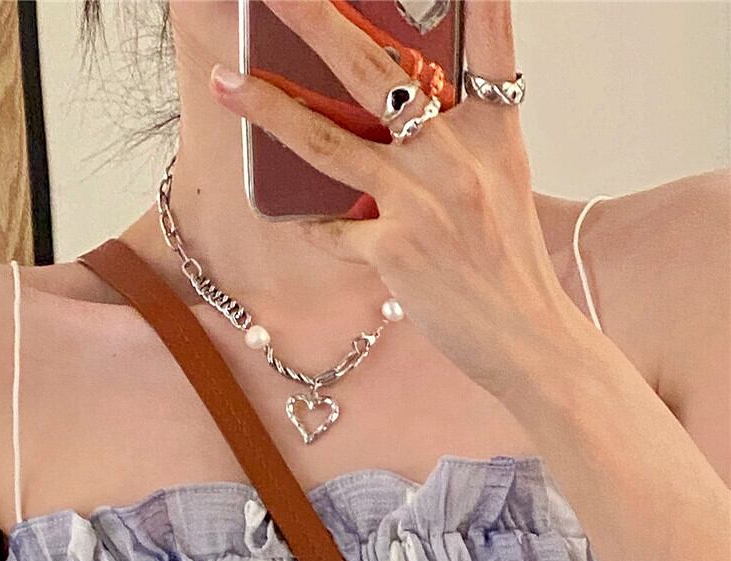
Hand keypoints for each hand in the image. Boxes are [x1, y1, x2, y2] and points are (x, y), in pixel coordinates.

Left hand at [208, 0, 583, 400]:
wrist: (525, 336)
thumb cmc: (509, 263)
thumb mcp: (502, 184)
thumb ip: (458, 140)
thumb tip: (398, 113)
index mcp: (492, 133)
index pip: (488, 42)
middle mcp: (458, 157)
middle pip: (379, 75)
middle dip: (318, 23)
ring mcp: (425, 203)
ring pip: (331, 144)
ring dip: (270, 111)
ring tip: (227, 81)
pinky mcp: (396, 250)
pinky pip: (332, 229)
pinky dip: (310, 224)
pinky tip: (294, 218)